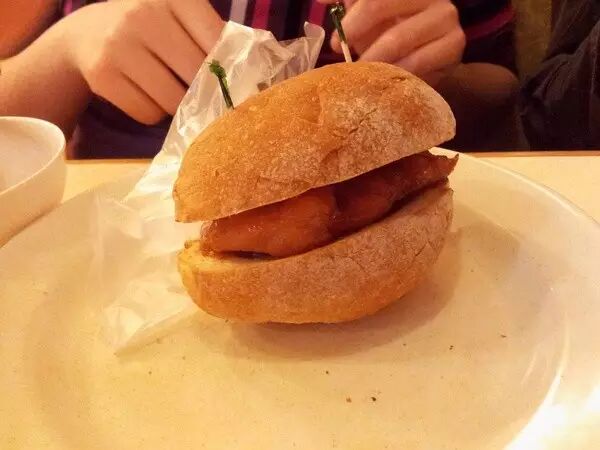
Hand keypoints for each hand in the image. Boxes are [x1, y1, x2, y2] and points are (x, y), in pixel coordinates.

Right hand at [58, 0, 222, 123]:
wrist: (86, 34)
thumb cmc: (150, 28)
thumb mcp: (179, 18)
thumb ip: (211, 37)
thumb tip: (251, 81)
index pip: (216, 41)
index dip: (226, 67)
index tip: (227, 80)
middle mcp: (143, 14)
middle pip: (196, 74)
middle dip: (203, 89)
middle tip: (200, 91)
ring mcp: (119, 44)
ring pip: (173, 100)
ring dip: (178, 105)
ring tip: (167, 87)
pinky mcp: (102, 75)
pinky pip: (148, 113)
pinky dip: (153, 112)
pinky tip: (145, 93)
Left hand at [318, 0, 464, 84]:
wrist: (428, 63)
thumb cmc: (391, 33)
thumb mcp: (368, 15)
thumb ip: (349, 3)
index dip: (349, 9)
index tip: (331, 31)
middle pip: (379, 4)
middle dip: (353, 31)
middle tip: (339, 52)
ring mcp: (446, 18)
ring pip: (396, 38)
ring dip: (370, 58)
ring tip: (359, 71)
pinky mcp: (453, 46)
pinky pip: (415, 63)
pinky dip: (393, 74)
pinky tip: (383, 81)